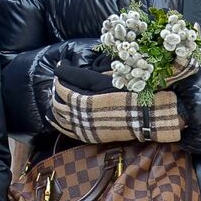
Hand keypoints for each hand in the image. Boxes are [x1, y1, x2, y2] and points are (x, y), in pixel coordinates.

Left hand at [50, 64, 181, 143]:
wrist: (148, 119)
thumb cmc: (133, 95)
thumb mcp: (113, 79)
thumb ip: (91, 73)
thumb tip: (73, 65)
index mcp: (90, 95)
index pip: (66, 80)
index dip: (62, 70)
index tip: (62, 64)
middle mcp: (84, 111)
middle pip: (59, 97)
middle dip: (56, 87)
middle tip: (59, 78)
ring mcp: (84, 125)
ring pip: (59, 113)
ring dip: (54, 102)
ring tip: (55, 94)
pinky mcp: (87, 135)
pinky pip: (65, 128)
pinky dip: (57, 120)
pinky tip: (52, 116)